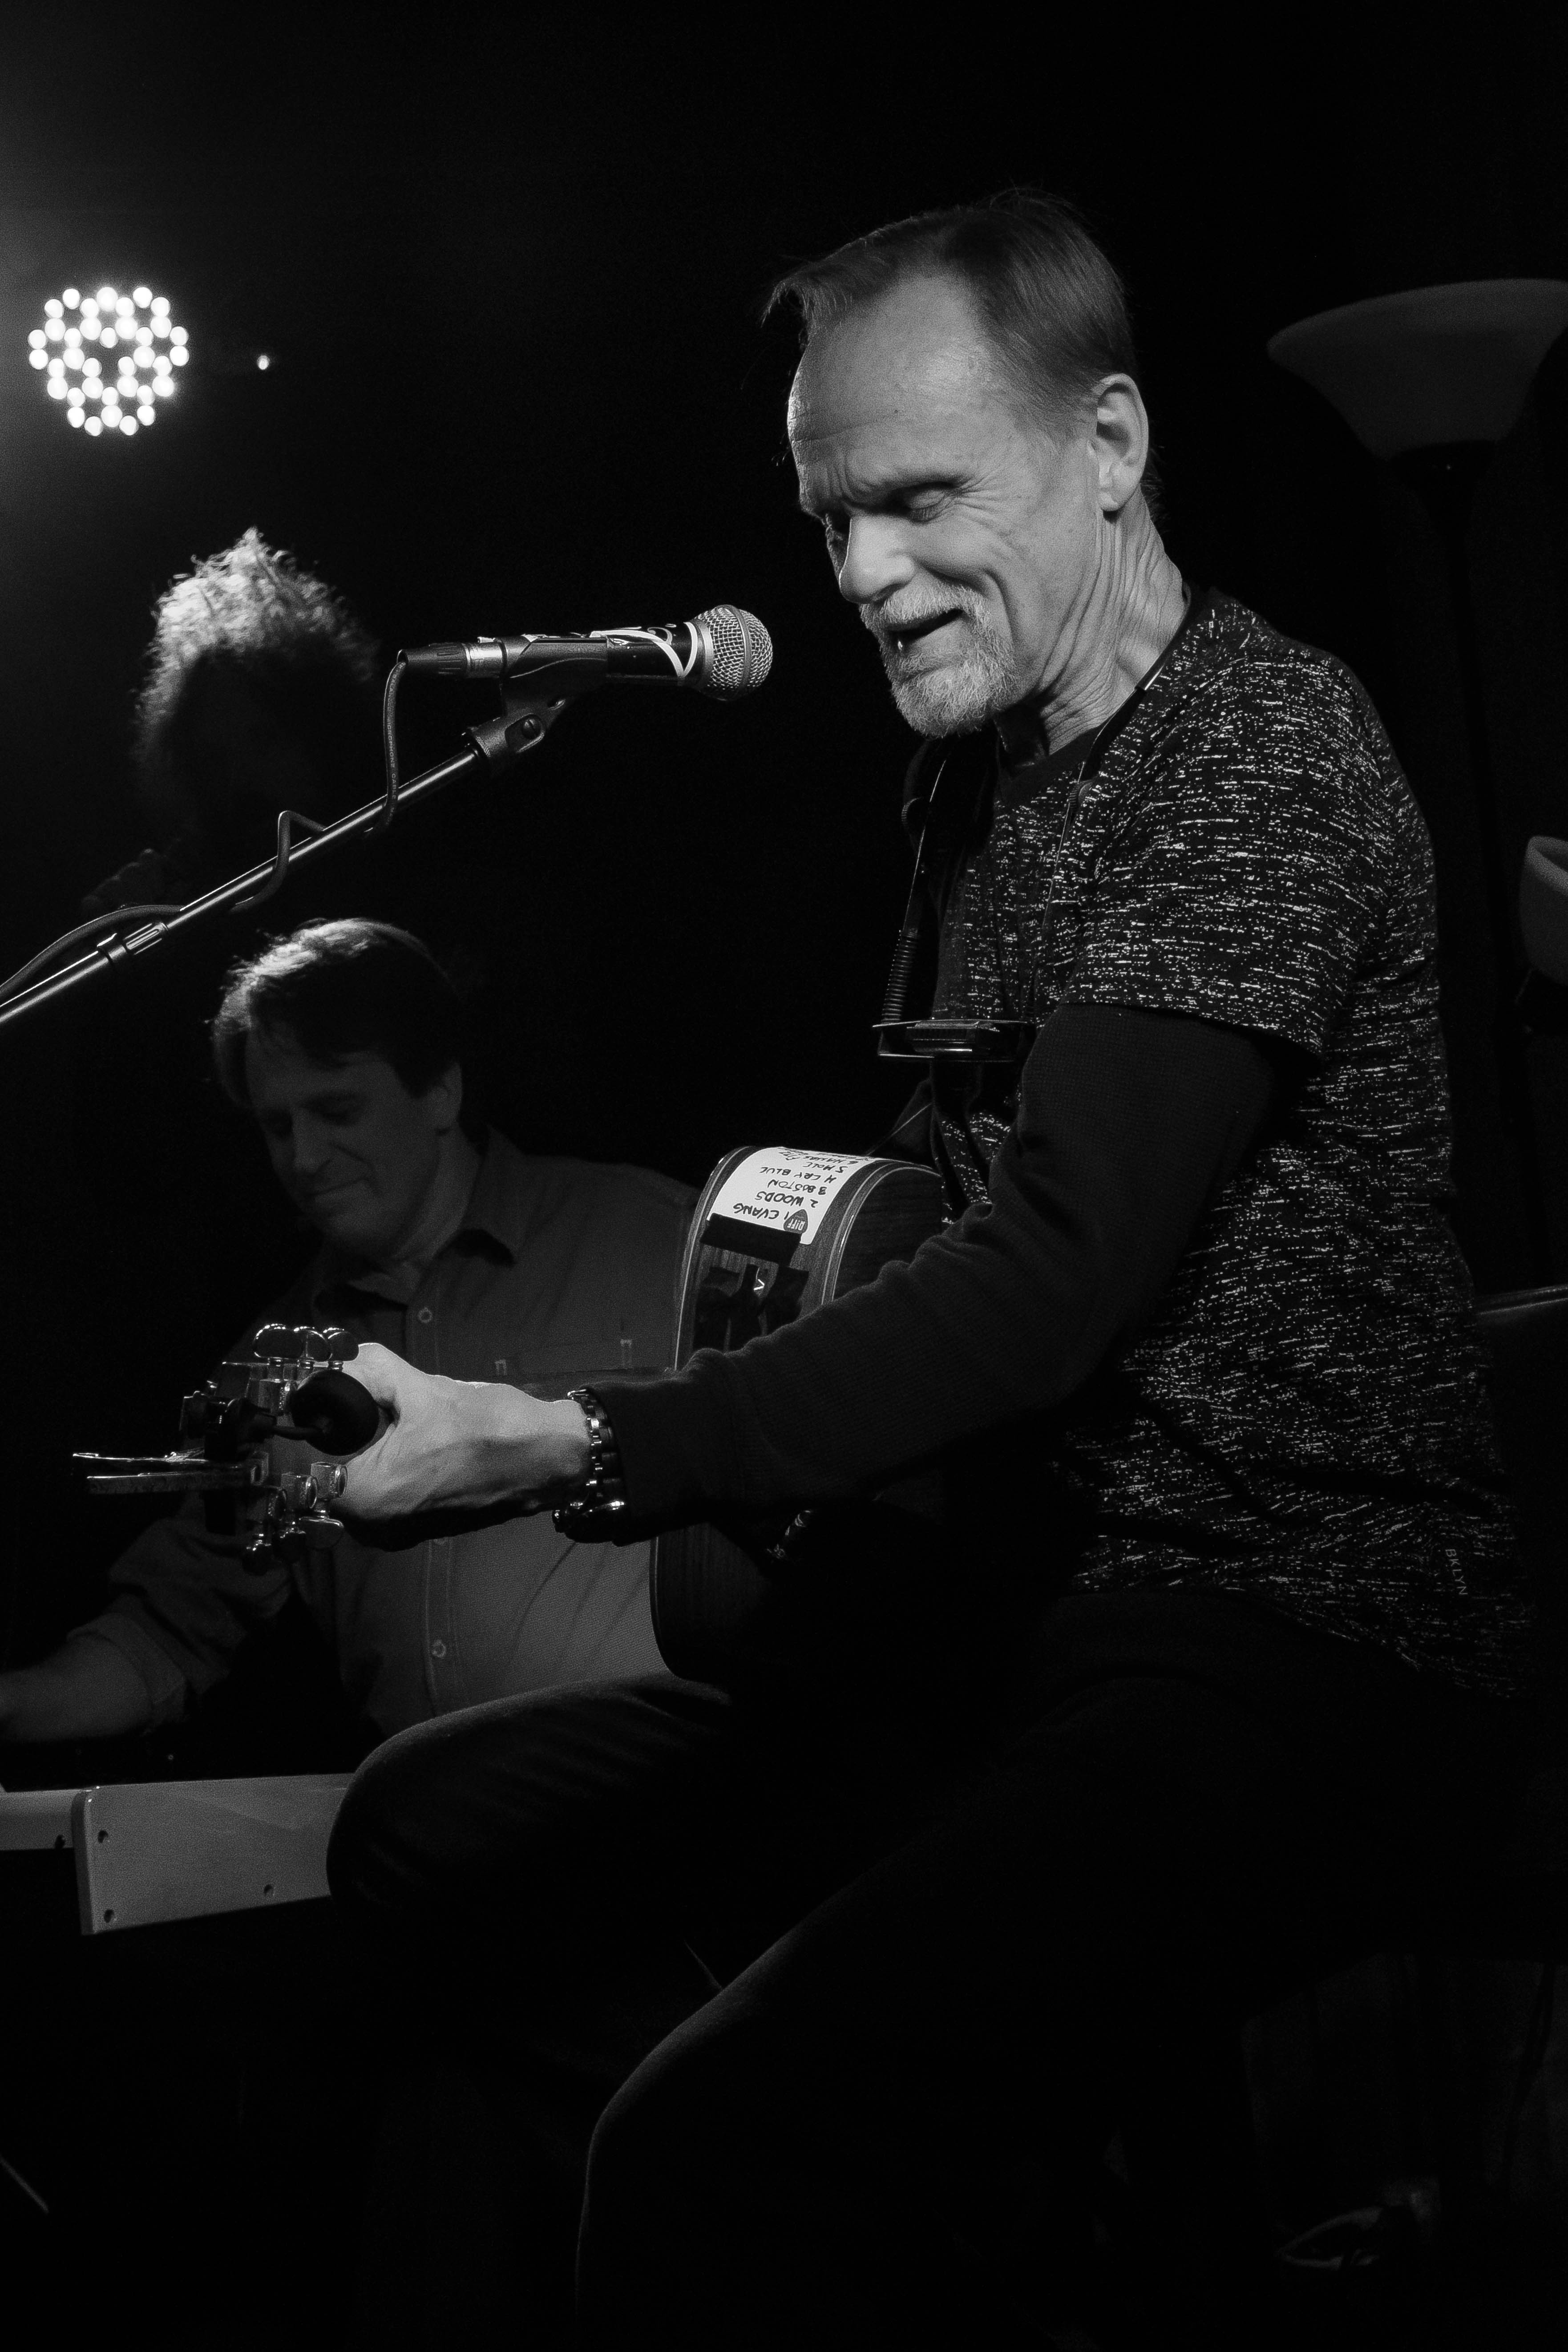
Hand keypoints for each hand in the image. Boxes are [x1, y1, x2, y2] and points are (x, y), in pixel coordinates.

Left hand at [334, 1342, 589, 1522]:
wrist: (550, 1459)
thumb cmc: (491, 1427)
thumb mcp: (423, 1387)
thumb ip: (367, 1372)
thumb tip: (330, 1366)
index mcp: (365, 1497)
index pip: (307, 1453)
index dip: (317, 1415)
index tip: (336, 1388)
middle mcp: (370, 1526)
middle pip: (329, 1466)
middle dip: (346, 1429)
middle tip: (379, 1398)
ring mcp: (393, 1532)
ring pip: (355, 1476)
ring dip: (368, 1445)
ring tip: (405, 1417)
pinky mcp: (414, 1528)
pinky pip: (380, 1489)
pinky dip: (388, 1462)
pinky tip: (418, 1440)